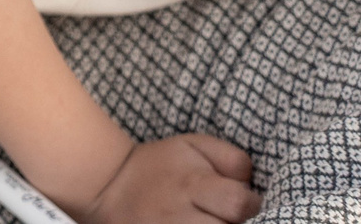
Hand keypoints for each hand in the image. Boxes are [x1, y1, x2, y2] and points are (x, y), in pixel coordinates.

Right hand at [79, 134, 259, 223]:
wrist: (109, 186)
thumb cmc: (160, 166)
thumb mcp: (192, 145)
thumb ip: (230, 157)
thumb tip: (251, 184)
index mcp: (192, 183)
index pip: (239, 203)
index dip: (249, 202)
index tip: (242, 200)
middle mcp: (181, 214)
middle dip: (233, 222)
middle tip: (221, 213)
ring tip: (209, 220)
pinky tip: (198, 223)